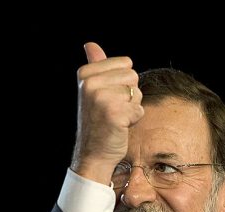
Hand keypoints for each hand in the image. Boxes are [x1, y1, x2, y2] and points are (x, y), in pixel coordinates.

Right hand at [70, 42, 143, 185]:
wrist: (93, 153)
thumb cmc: (98, 121)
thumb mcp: (94, 90)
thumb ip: (95, 65)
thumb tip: (90, 44)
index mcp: (85, 74)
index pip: (125, 63)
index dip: (122, 83)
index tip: (107, 98)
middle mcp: (90, 83)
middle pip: (133, 76)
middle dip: (129, 95)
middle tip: (112, 110)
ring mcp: (101, 98)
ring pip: (137, 92)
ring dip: (132, 107)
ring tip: (115, 118)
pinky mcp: (114, 113)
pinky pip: (139, 109)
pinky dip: (133, 120)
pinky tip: (119, 127)